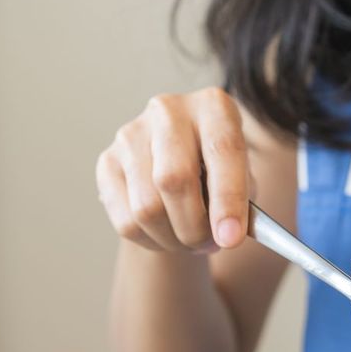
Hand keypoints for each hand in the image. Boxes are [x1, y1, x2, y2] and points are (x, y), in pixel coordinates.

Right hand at [96, 87, 249, 251]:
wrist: (183, 161)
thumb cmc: (221, 170)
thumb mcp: (243, 177)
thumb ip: (242, 202)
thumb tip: (228, 235)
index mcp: (213, 106)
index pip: (222, 150)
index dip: (228, 199)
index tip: (231, 238)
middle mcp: (168, 111)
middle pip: (174, 180)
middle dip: (195, 227)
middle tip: (210, 245)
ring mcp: (131, 134)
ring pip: (147, 208)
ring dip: (173, 239)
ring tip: (191, 240)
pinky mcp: (107, 161)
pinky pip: (126, 220)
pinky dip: (151, 240)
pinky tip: (167, 234)